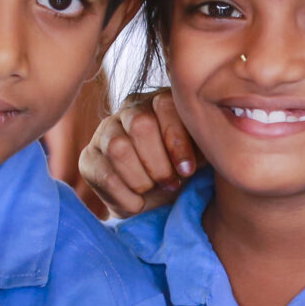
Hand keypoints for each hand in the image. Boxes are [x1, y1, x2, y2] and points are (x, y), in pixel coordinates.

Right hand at [77, 89, 195, 215]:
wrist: (158, 203)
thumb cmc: (183, 173)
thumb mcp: (202, 156)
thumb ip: (207, 140)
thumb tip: (215, 135)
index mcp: (160, 102)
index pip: (165, 105)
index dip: (177, 141)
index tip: (187, 171)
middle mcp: (130, 110)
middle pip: (140, 125)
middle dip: (158, 163)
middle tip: (170, 183)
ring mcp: (105, 131)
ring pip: (118, 148)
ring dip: (141, 179)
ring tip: (152, 190)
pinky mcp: (89, 157)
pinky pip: (104, 175)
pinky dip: (125, 196)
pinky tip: (138, 203)